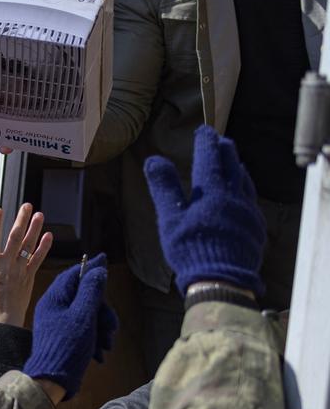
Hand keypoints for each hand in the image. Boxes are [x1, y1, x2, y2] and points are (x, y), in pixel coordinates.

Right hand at [0, 203, 52, 325]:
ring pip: (28, 246)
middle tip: (26, 205)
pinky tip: (48, 236)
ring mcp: (19, 270)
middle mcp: (6, 265)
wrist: (3, 319)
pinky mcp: (29, 277)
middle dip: (20, 220)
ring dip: (34, 229)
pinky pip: (37, 259)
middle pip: (14, 238)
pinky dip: (43, 247)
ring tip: (39, 214)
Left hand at [22, 254, 117, 399]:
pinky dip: (95, 339)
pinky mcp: (64, 337)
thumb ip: (91, 291)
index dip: (90, 268)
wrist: (52, 382)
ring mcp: (58, 323)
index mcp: (54, 299)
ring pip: (88, 315)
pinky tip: (99, 353)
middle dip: (102, 311)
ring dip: (102, 328)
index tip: (105, 260)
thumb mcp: (83, 316)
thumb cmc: (67, 347)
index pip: (73, 275)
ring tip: (106, 344)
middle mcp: (54, 308)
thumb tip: (97, 270)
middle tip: (111, 327)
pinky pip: (85, 330)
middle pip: (85, 297)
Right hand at [143, 125, 265, 296]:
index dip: (206, 141)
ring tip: (233, 162)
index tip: (204, 130)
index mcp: (211, 191)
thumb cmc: (190, 247)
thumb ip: (164, 188)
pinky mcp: (255, 226)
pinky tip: (242, 194)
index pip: (210, 157)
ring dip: (237, 168)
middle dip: (224, 150)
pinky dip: (245, 189)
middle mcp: (234, 196)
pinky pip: (251, 199)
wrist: (222, 278)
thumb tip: (153, 160)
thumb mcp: (170, 218)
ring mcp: (248, 211)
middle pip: (232, 165)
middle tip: (219, 141)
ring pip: (244, 181)